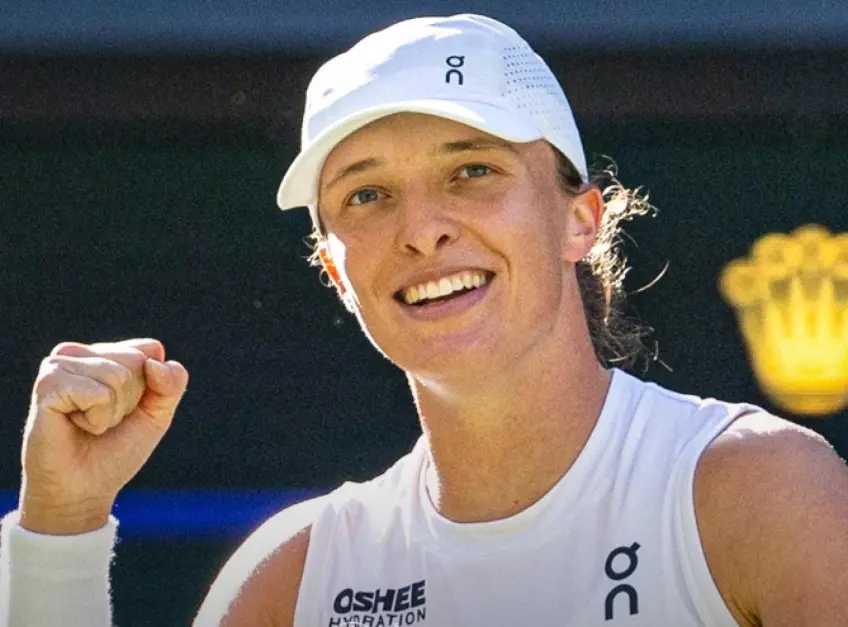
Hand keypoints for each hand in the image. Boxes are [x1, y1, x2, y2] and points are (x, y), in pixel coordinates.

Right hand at [18, 338, 188, 533]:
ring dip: (112, 412)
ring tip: (88, 424)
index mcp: (104, 353)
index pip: (151, 350)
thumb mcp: (157, 414)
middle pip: (136, 360)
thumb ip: (172, 384)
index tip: (127, 410)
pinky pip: (98, 393)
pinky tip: (74, 425)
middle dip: (130, 400)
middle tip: (104, 420)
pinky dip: (96, 418)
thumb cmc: (116, 450)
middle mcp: (79, 353)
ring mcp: (59, 365)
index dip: (151, 387)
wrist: (82, 490)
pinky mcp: (47, 383)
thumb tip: (155, 362)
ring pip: (117, 376)